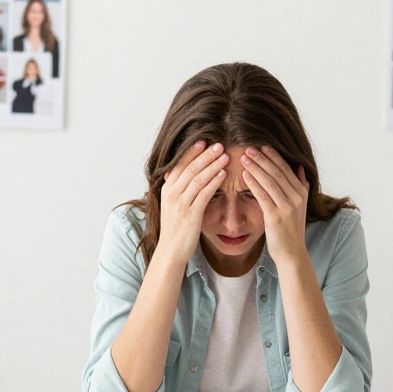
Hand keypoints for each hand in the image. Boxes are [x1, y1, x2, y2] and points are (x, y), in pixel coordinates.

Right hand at [155, 141, 228, 265]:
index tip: (204, 140)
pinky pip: (204, 193)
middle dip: (205, 155)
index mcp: (167, 189)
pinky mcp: (191, 214)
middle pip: (190, 168)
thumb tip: (184, 174)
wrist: (171, 251)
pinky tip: (224, 174)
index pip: (179, 164)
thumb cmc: (175, 228)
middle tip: (219, 144)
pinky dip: (214, 182)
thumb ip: (178, 189)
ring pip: (198, 178)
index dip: (192, 152)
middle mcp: (171, 193)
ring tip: (225, 155)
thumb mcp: (173, 205)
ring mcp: (180, 204)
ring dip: (212, 165)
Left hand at [241, 145, 308, 266]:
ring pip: (270, 181)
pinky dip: (253, 183)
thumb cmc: (291, 229)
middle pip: (277, 172)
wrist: (291, 252)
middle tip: (249, 147)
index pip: (286, 168)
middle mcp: (297, 198)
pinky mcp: (276, 217)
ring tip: (244, 157)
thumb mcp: (300, 205)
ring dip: (256, 167)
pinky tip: (244, 175)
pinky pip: (263, 196)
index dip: (273, 156)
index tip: (261, 145)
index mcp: (302, 192)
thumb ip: (300, 185)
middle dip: (262, 158)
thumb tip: (299, 166)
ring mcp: (287, 207)